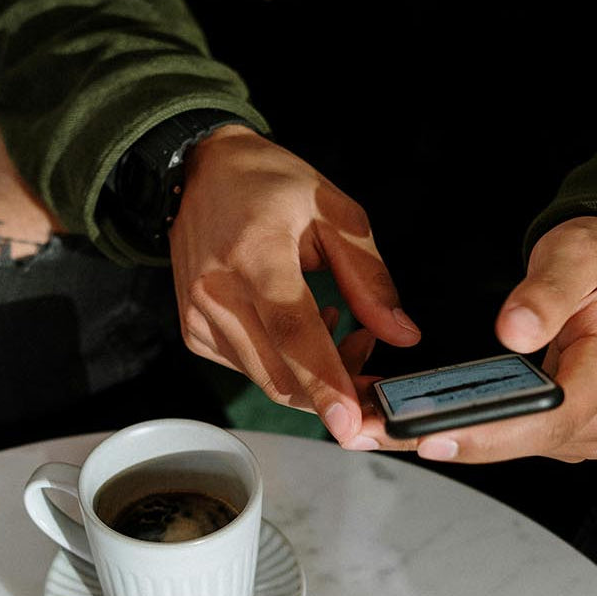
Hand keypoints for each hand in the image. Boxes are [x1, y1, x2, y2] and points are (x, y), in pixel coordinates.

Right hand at [168, 126, 419, 446]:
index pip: (291, 329)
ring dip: (314, 378)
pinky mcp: (194, 332)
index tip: (349, 423)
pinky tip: (302, 326)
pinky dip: (286, 365)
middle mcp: (217, 291)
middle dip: (335, 391)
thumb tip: (403, 336)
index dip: (324, 380)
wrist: (198, 172)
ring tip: (341, 326)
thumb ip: (369, 277)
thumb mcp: (334, 211)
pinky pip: (250, 370)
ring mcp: (199, 316)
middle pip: (280, 372)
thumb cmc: (270, 185)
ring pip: (267, 380)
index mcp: (255, 252)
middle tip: (372, 364)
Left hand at [353, 216, 596, 461]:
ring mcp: (582, 429)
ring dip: (444, 436)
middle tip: (373, 431)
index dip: (488, 434)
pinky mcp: (560, 431)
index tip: (432, 436)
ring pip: (507, 446)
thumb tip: (515, 331)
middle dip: (443, 438)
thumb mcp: (580, 254)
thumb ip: (547, 291)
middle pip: (517, 442)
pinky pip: (507, 438)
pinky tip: (414, 420)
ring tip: (378, 423)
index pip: (547, 418)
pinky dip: (462, 429)